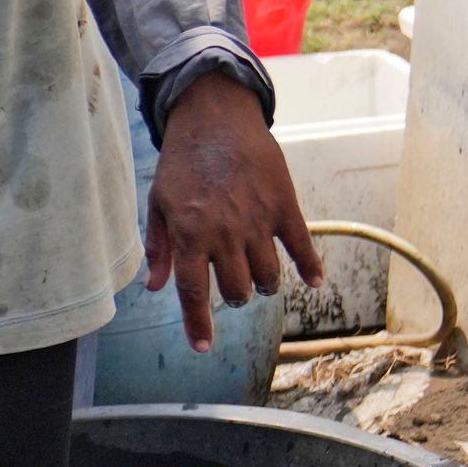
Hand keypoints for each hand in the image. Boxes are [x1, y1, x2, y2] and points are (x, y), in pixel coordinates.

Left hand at [146, 75, 324, 349]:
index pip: (194, 293)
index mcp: (189, 235)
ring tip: (261, 279)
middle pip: (237, 290)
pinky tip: (313, 282)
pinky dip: (310, 267)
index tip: (204, 348)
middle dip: (236, 297)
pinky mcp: (284, 205)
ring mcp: (257, 221)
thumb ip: (158, 248)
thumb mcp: (158, 203)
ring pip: (268, 276)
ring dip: (265, 285)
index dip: (199, 325)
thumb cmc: (182, 163)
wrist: (216, 118)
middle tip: (234, 287)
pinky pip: (302, 245)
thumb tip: (154, 288)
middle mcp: (224, 234)